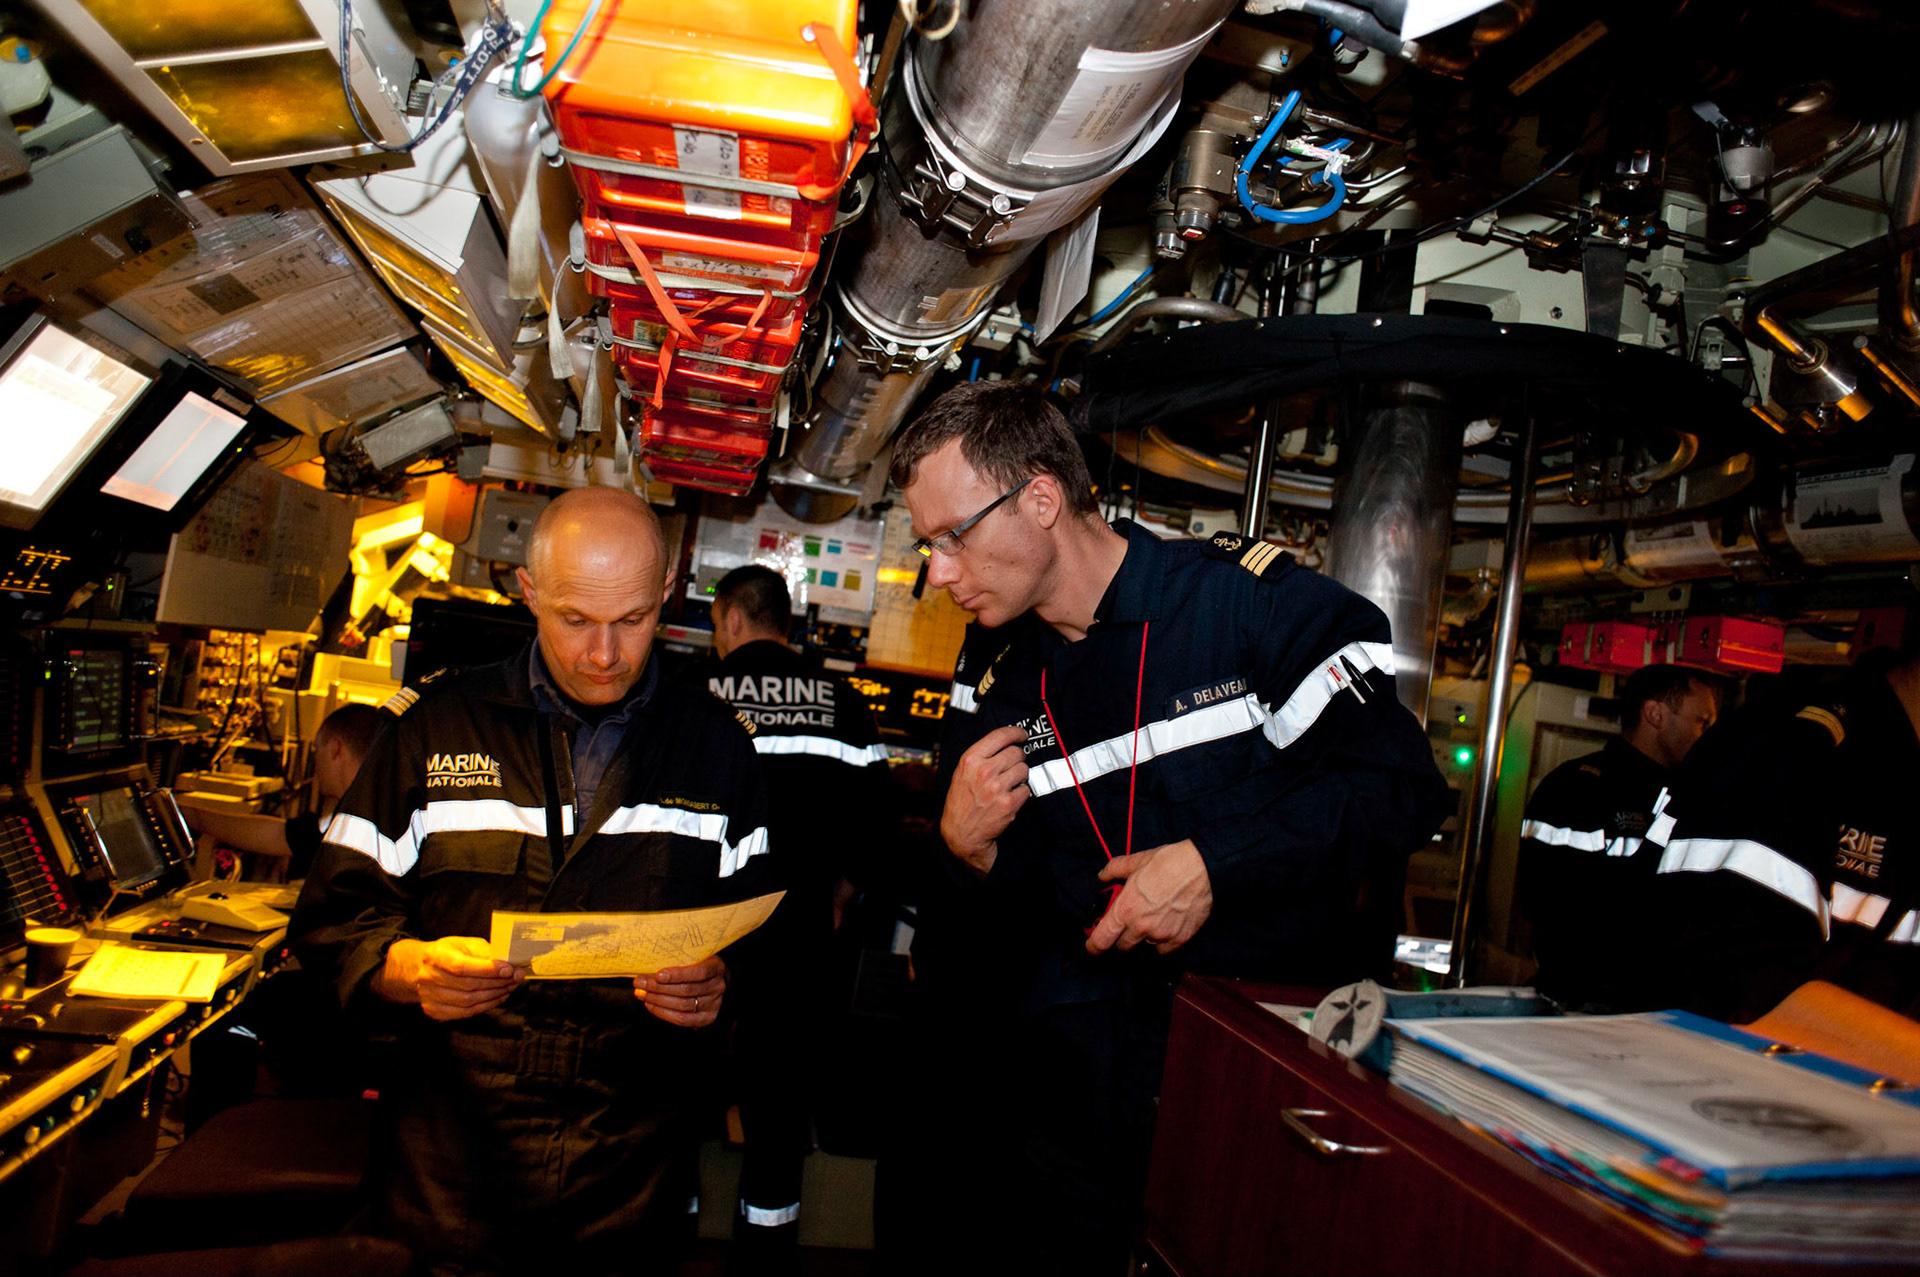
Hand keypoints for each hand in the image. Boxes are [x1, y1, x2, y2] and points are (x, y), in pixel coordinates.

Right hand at [375, 936, 522, 1020]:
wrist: (420, 968)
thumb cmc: (448, 953)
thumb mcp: (465, 944)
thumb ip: (485, 952)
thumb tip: (509, 962)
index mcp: (435, 956)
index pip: (462, 967)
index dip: (488, 969)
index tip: (509, 969)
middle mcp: (429, 978)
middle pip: (468, 986)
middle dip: (497, 982)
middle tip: (516, 978)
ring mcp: (429, 998)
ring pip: (469, 1002)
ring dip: (495, 995)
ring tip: (510, 987)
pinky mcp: (434, 1011)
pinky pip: (466, 1013)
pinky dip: (486, 1006)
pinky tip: (498, 997)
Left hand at [634, 953, 726, 1027]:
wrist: (712, 981)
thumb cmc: (697, 965)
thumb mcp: (693, 956)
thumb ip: (677, 960)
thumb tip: (648, 966)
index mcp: (716, 967)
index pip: (699, 972)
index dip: (678, 975)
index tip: (658, 975)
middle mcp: (718, 987)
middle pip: (686, 990)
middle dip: (658, 987)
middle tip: (639, 983)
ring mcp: (714, 1004)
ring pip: (683, 1005)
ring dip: (657, 1000)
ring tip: (641, 994)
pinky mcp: (707, 1018)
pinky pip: (683, 1020)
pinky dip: (663, 1013)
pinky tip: (651, 1005)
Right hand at [940, 724, 1030, 874]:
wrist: (961, 831)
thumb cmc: (962, 799)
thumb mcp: (963, 771)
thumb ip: (982, 755)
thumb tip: (1007, 740)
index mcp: (971, 759)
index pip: (1001, 735)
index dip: (1016, 733)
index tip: (1022, 735)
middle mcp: (984, 771)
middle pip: (1016, 752)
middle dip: (1018, 758)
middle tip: (1012, 766)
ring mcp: (997, 788)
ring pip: (1024, 769)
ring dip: (1020, 775)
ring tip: (1009, 783)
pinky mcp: (1009, 804)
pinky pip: (1027, 789)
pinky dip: (1022, 792)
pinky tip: (1010, 796)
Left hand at [1085, 839, 1213, 956]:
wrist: (1202, 868)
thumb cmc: (1168, 863)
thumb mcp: (1135, 861)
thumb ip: (1114, 870)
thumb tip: (1103, 876)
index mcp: (1125, 910)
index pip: (1101, 940)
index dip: (1093, 946)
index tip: (1092, 946)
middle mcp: (1141, 928)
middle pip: (1122, 946)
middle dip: (1120, 937)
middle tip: (1127, 922)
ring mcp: (1161, 936)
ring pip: (1144, 947)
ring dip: (1143, 938)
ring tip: (1151, 919)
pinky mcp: (1179, 939)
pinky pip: (1164, 949)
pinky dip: (1162, 942)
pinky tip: (1165, 926)